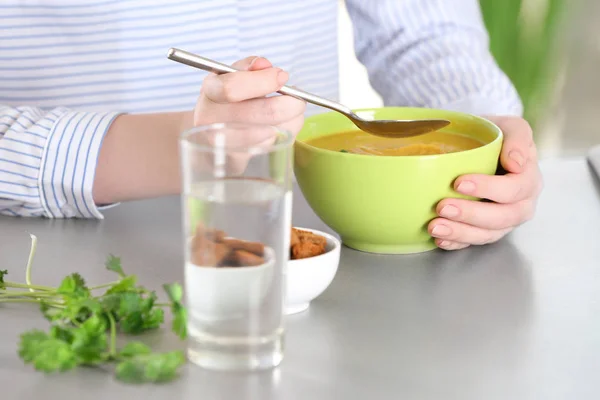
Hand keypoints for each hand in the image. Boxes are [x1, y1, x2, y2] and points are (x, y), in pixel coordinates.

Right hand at [187, 56, 304, 173]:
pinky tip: (282, 127)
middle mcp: (210, 118)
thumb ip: (249, 67)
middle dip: (288, 105)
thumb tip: (264, 65)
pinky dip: (284, 134)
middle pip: (260, 113)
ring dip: (291, 121)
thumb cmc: (227, 102)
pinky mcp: (236, 159)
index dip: (263, 81)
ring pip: (271, 131)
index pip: (233, 87)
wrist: (211, 137)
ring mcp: (223, 142)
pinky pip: (270, 146)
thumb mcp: (232, 77)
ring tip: (293, 113)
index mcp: (210, 91)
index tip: (283, 76)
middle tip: (299, 101)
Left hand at [428, 116, 542, 249]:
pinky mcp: (487, 230)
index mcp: (529, 179)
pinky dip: (457, 242)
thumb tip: (516, 163)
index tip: (458, 182)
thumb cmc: (495, 136)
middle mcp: (521, 204)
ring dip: (460, 232)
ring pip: (487, 234)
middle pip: (501, 217)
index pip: (514, 189)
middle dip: (471, 214)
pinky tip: (440, 240)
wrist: (480, 145)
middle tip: (442, 207)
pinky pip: (474, 241)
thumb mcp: (510, 126)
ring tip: (435, 227)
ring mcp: (504, 220)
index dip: (488, 189)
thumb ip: (518, 137)